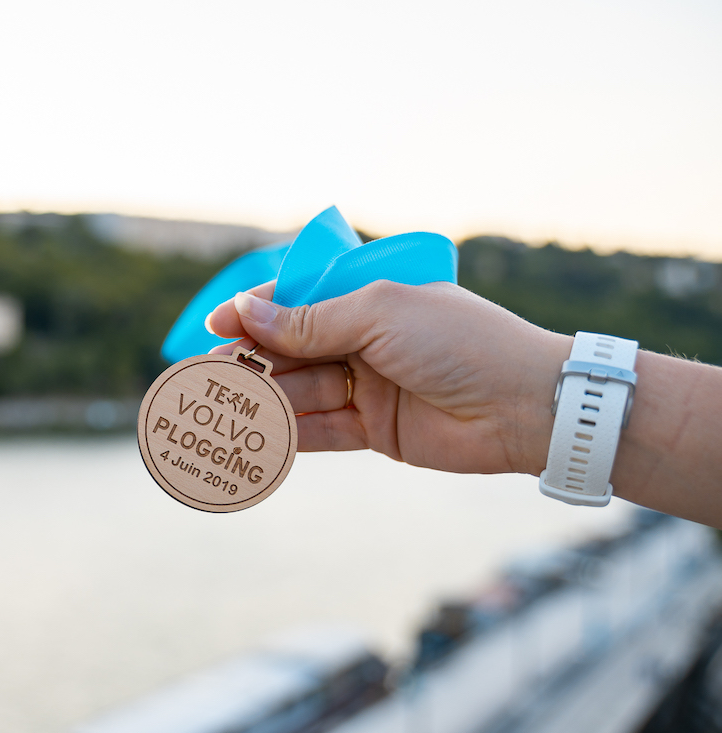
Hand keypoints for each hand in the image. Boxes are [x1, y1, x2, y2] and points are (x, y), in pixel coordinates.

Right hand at [204, 280, 570, 475]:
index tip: (215, 325)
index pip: (297, 301)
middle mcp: (364, 340)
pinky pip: (319, 429)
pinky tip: (254, 434)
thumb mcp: (380, 314)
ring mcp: (367, 385)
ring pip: (299, 390)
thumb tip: (246, 311)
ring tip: (221, 406)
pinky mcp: (374, 430)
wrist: (524, 406)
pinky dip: (287, 433)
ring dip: (261, 398)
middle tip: (208, 373)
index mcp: (368, 298)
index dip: (254, 312)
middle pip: (290, 349)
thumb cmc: (461, 342)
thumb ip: (310, 320)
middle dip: (251, 360)